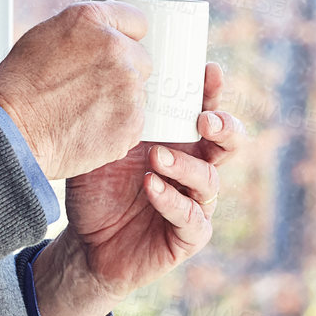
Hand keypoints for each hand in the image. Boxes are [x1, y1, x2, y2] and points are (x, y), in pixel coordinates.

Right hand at [0, 0, 151, 180]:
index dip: (125, 37)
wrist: (11, 133)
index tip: (119, 50)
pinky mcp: (132, 122)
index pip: (136, 21)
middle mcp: (115, 48)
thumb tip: (103, 40)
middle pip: (141, 59)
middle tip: (91, 89)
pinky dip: (117, 127)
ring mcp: (127, 86)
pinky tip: (88, 128)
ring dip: (119, 101)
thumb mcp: (44, 38)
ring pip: (137, 93)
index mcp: (91, 20)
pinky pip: (135, 121)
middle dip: (122, 73)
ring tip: (83, 112)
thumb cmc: (17, 88)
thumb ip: (84, 33)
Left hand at [55, 62, 244, 302]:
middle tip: (203, 119)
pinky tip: (151, 186)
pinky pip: (190, 217)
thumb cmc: (98, 190)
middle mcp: (194, 170)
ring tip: (156, 156)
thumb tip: (105, 75)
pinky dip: (171, 200)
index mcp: (180, 143)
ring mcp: (195, 203)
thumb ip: (111, 119)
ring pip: (209, 179)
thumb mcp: (101, 148)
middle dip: (224, 127)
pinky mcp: (188, 236)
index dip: (213, 92)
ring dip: (184, 165)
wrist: (86, 245)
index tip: (209, 70)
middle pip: (229, 144)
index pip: (206, 112)